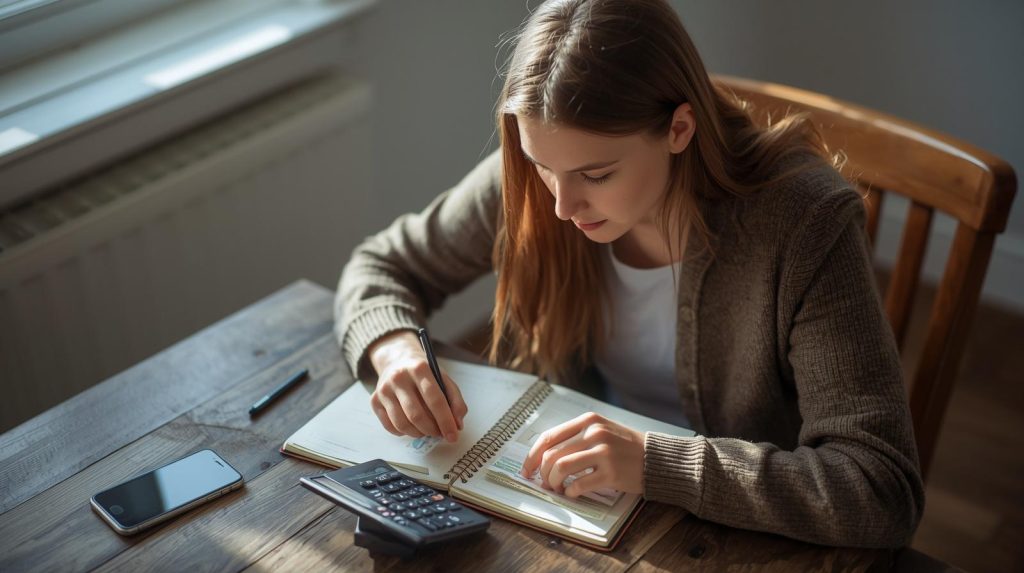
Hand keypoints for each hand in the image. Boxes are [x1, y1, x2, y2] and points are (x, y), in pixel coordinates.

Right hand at [367, 330, 467, 442]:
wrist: (397, 361)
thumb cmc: (423, 373)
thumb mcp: (443, 379)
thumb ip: (455, 400)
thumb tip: (457, 425)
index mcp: (419, 368)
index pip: (435, 399)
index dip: (446, 421)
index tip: (453, 435)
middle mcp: (399, 377)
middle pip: (417, 415)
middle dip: (432, 430)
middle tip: (440, 434)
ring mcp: (384, 389)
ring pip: (402, 424)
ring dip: (419, 433)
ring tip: (427, 430)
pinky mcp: (374, 400)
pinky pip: (390, 427)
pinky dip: (404, 433)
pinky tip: (412, 426)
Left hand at [519, 412, 645, 497]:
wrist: (657, 458)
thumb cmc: (625, 446)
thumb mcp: (602, 430)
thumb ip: (576, 437)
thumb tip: (544, 456)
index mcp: (588, 420)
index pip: (549, 437)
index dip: (532, 455)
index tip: (527, 469)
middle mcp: (594, 433)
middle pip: (552, 454)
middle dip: (542, 473)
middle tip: (544, 483)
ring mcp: (603, 453)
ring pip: (561, 468)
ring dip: (553, 483)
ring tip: (557, 489)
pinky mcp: (611, 473)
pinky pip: (579, 485)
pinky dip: (570, 492)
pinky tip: (573, 493)